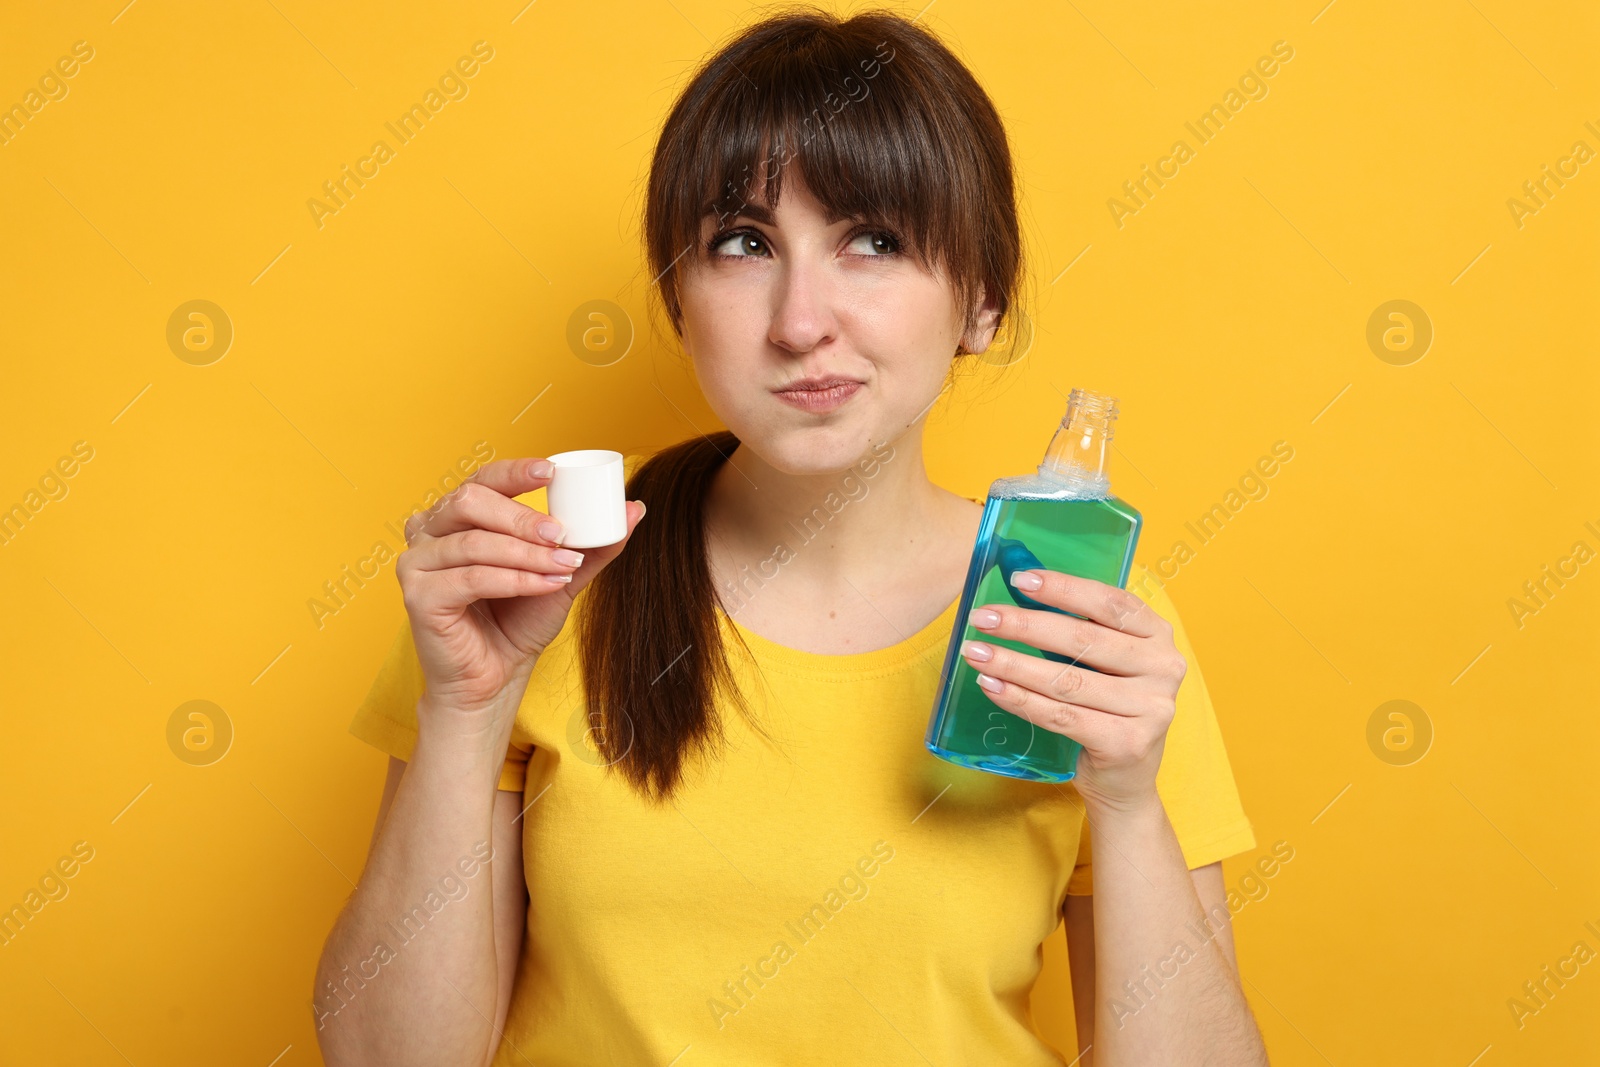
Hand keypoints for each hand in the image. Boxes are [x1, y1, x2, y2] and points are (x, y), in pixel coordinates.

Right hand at [396, 457, 646, 719]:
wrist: (495, 677)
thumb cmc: (517, 622)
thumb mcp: (561, 575)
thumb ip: (592, 544)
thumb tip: (634, 509)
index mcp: (455, 517)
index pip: (482, 479)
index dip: (514, 472)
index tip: (551, 472)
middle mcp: (429, 532)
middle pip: (470, 501)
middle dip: (521, 517)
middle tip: (560, 533)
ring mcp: (417, 563)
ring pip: (473, 542)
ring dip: (525, 553)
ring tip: (562, 566)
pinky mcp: (418, 596)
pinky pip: (470, 578)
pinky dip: (513, 579)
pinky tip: (543, 584)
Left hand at [959, 568, 1184, 813]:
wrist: (1125, 779)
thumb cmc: (1106, 707)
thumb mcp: (1106, 662)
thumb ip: (1079, 629)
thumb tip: (1018, 594)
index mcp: (1157, 635)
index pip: (1109, 602)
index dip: (1063, 588)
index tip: (1019, 579)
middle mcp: (1163, 667)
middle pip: (1083, 639)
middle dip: (1025, 625)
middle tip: (983, 618)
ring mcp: (1150, 707)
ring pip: (1066, 680)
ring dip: (1013, 663)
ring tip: (976, 653)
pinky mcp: (1127, 742)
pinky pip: (1061, 716)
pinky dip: (1020, 700)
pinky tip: (992, 685)